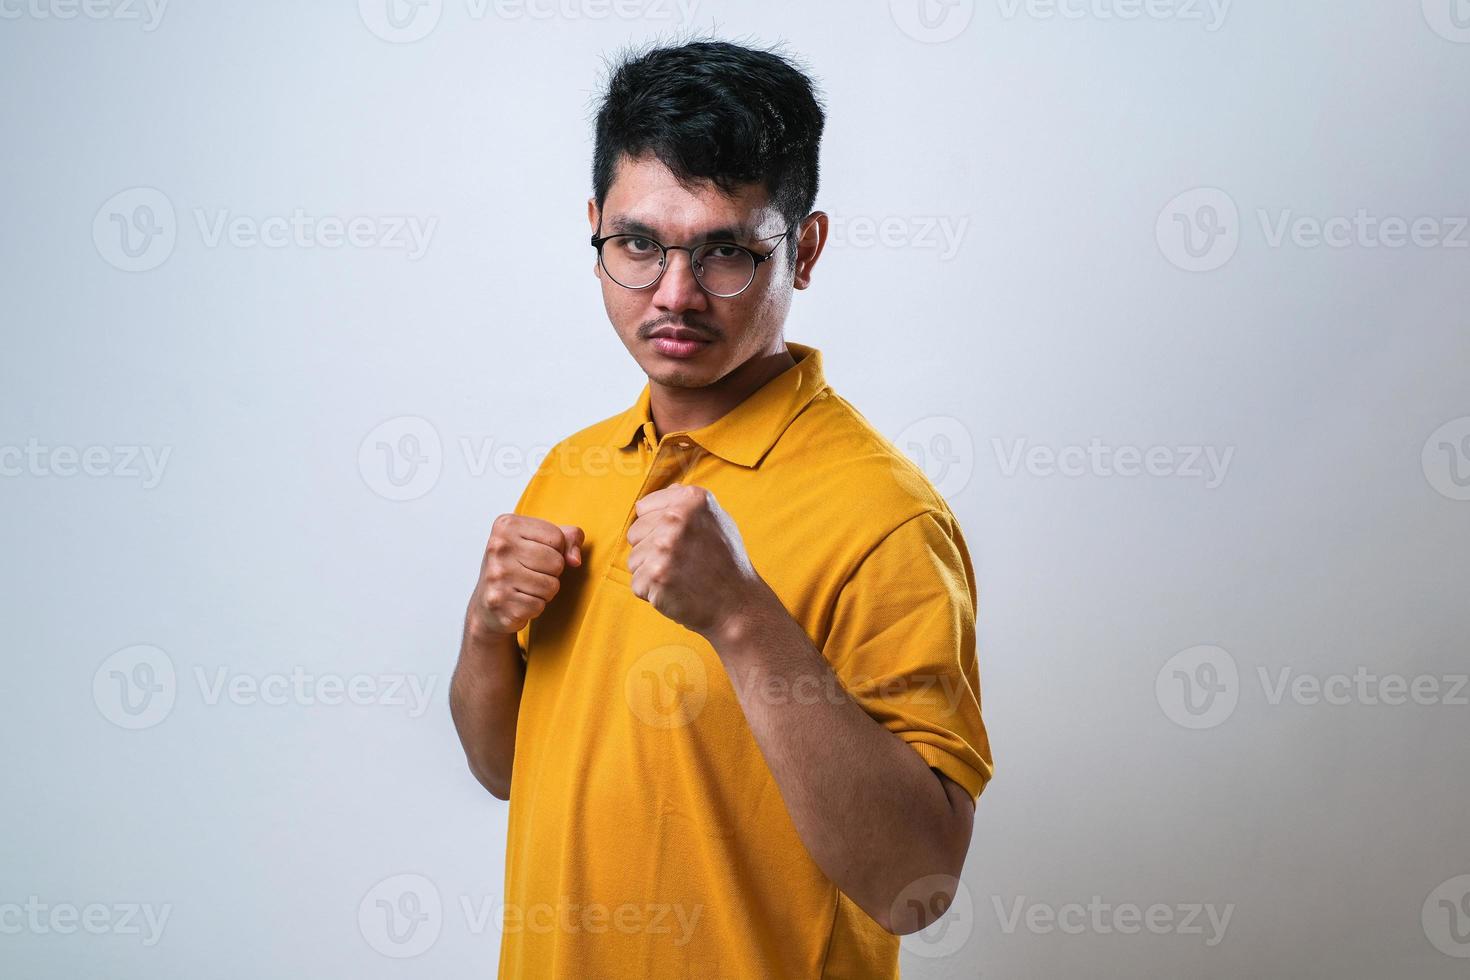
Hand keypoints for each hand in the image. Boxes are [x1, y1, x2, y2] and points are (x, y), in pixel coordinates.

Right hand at [467, 514, 583, 639]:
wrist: (486, 604)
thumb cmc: (516, 567)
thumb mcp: (540, 541)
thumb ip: (568, 538)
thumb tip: (575, 560)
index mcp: (506, 525)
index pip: (557, 537)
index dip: (556, 550)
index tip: (536, 554)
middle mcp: (498, 547)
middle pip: (556, 562)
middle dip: (552, 572)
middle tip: (532, 573)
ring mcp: (497, 575)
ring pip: (551, 586)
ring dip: (545, 591)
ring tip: (526, 587)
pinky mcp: (499, 602)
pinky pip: (539, 606)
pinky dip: (534, 607)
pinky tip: (519, 601)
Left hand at [626, 483, 763, 637]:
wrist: (739, 605)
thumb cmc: (727, 564)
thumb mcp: (718, 520)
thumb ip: (688, 504)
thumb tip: (663, 492)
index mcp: (692, 499)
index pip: (643, 509)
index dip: (658, 528)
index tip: (681, 541)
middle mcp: (677, 518)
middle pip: (635, 533)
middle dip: (652, 551)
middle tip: (682, 562)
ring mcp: (666, 547)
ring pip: (634, 559)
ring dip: (652, 573)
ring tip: (681, 577)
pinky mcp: (656, 575)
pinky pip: (637, 583)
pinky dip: (653, 592)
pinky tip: (677, 591)